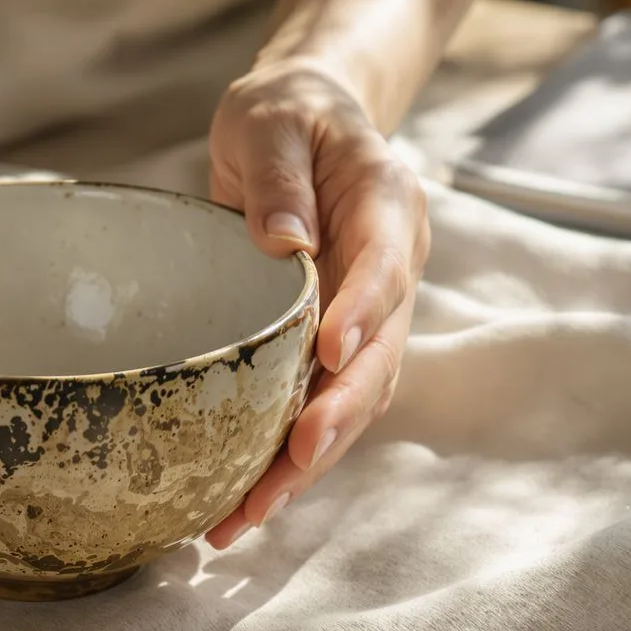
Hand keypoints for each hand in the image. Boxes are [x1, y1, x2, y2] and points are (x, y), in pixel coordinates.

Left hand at [204, 58, 429, 547]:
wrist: (298, 122)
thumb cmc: (282, 116)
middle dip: (338, 414)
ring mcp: (368, 313)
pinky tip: (240, 504)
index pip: (383, 263)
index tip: (332, 352)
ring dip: (306, 461)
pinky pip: (319, 407)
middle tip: (293, 461)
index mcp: (386, 204)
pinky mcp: (333, 344)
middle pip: (379, 354)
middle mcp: (390, 269)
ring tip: (246, 515)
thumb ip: (276, 176)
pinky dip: (285, 459)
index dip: (364, 311)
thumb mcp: (268, 121)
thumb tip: (282, 243)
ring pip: (353, 399)